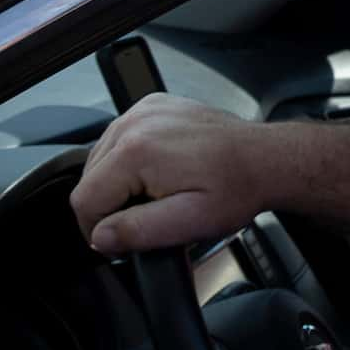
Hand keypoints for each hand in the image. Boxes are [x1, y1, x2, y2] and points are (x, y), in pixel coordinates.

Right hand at [69, 93, 282, 253]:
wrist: (265, 158)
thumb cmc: (237, 186)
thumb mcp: (189, 221)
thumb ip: (138, 231)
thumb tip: (101, 237)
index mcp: (136, 151)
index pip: (85, 200)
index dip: (97, 230)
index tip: (121, 242)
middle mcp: (134, 123)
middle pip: (89, 179)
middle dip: (110, 207)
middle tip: (145, 219)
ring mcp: (143, 111)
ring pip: (101, 159)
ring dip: (118, 184)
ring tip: (155, 196)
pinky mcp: (152, 107)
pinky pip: (120, 139)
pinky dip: (130, 160)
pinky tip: (158, 173)